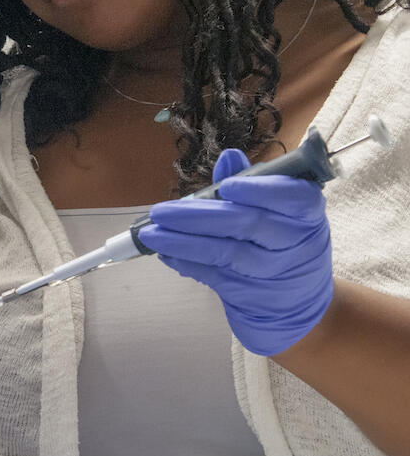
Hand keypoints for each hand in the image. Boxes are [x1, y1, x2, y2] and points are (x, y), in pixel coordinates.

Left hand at [138, 149, 332, 355]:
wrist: (294, 297)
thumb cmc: (282, 237)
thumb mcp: (280, 208)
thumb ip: (252, 181)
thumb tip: (228, 157)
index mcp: (306, 211)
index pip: (291, 197)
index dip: (260, 191)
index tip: (228, 186)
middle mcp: (295, 241)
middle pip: (247, 224)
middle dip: (198, 216)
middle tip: (160, 212)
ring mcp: (272, 270)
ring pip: (225, 253)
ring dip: (181, 242)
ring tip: (150, 234)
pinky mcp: (250, 292)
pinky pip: (213, 274)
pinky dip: (186, 262)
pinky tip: (164, 252)